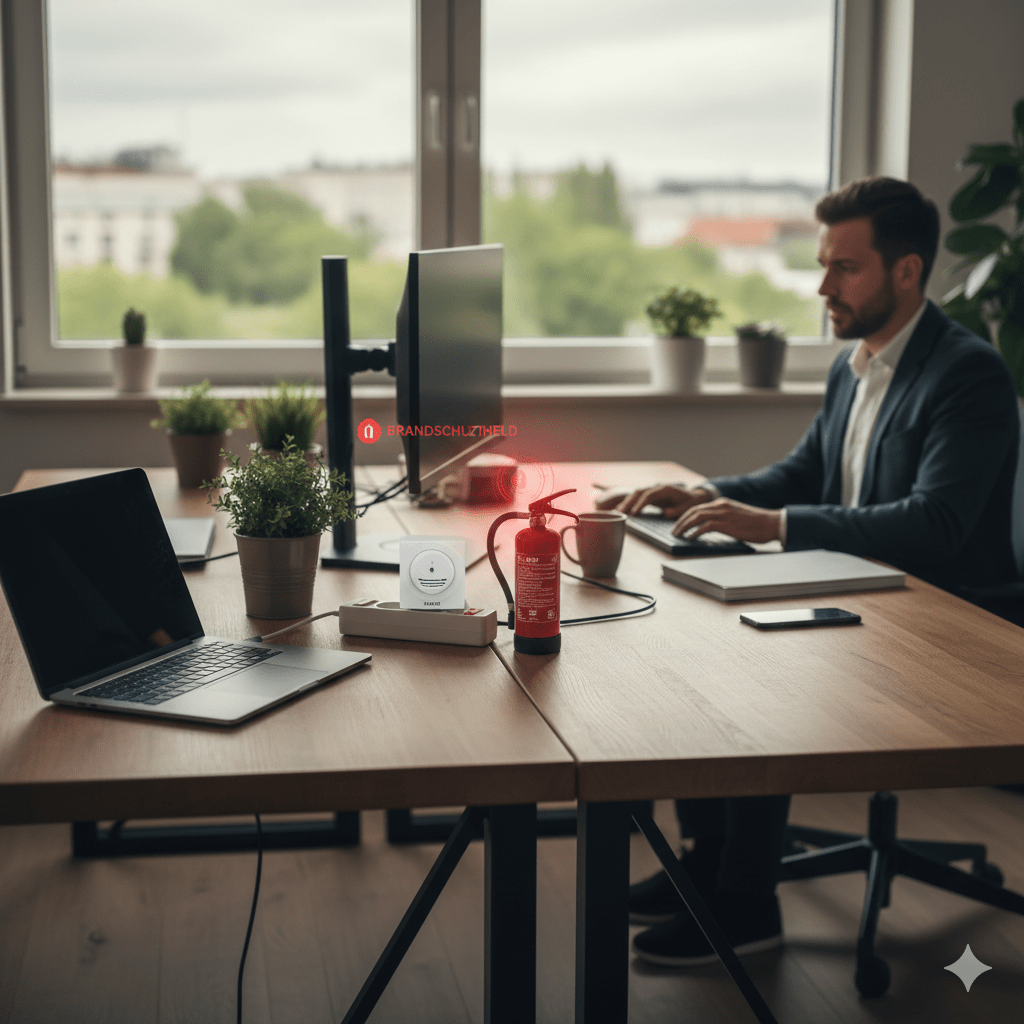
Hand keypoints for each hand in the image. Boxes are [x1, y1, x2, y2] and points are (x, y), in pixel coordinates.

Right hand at [595, 484, 711, 516]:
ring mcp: (653, 491)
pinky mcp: (651, 496)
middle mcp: (657, 487)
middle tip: (620, 511)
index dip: (640, 503)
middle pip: (639, 492)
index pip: (649, 495)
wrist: (695, 497)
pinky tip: (622, 510)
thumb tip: (665, 513)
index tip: (634, 512)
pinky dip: (630, 503)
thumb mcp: (688, 508)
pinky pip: (638, 498)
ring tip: (618, 511)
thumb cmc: (691, 503)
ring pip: (636, 494)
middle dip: (628, 501)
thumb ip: (677, 511)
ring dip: (626, 501)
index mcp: (666, 489)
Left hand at [673, 497, 781, 543]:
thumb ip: (723, 519)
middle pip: (693, 511)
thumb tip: (709, 528)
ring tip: (678, 535)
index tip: (679, 524)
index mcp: (722, 503)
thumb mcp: (736, 516)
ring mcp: (724, 514)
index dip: (685, 516)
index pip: (697, 507)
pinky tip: (690, 538)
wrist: (772, 523)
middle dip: (680, 521)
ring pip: (696, 517)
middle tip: (674, 531)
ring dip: (684, 526)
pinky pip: (705, 527)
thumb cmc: (756, 523)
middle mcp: (721, 505)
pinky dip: (695, 532)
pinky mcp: (727, 524)